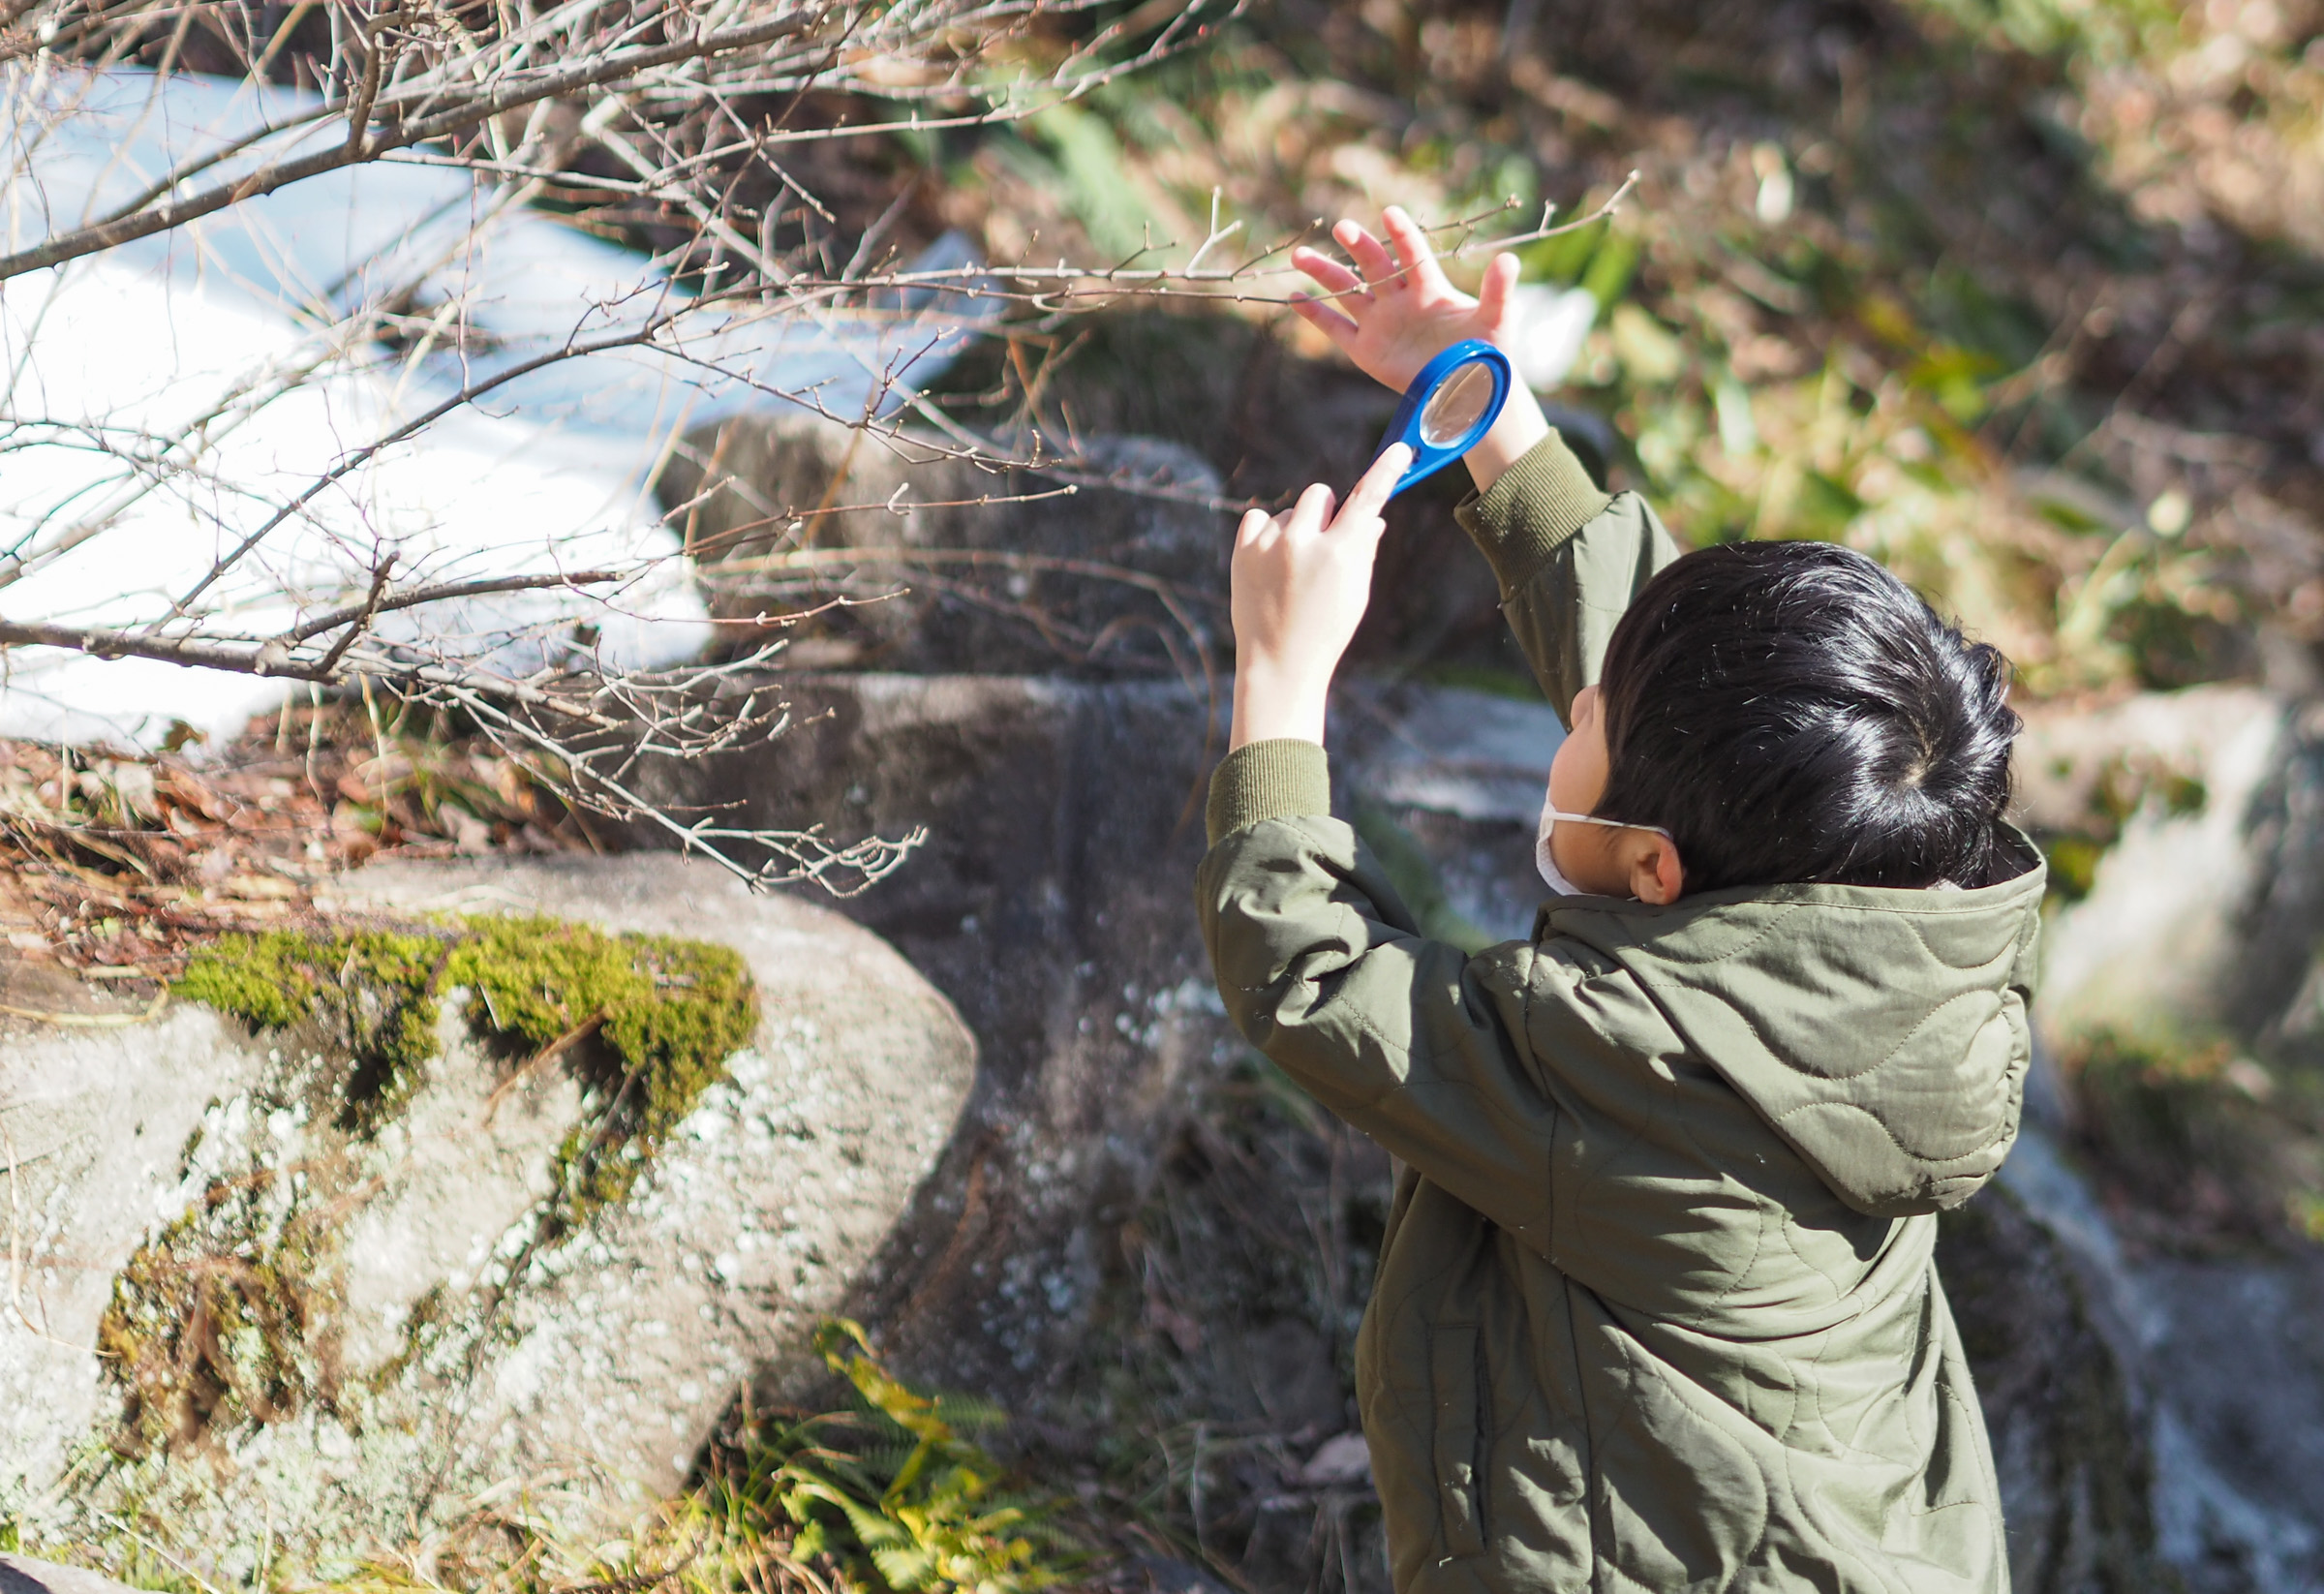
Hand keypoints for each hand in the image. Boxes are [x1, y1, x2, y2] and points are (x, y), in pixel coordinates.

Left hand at [1228, 443, 1410, 749]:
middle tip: (1323, 546)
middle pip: (1321, 494)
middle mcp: (1305, 543)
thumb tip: (1370, 516)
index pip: (1368, 500)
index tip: (1398, 450)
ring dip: (1295, 529)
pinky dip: (1266, 534)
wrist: (1280, 663)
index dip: (1386, 471)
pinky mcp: (1243, 551)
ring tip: (1292, 570)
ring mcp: (1271, 546)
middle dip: (1325, 512)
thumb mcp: (1356, 592)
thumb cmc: (1326, 629)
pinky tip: (1270, 562)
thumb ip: (1363, 549)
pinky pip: (1259, 518)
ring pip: (1290, 510)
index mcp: (1342, 555)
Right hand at [1289, 207, 1518, 388]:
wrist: (1468, 390)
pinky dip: (1315, 315)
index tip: (1390, 214)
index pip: (1413, 255)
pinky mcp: (1365, 350)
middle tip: (1343, 228)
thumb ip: (1499, 291)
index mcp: (1429, 289)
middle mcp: (1400, 299)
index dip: (1403, 235)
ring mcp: (1380, 323)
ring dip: (1324, 273)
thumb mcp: (1497, 322)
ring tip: (1300, 256)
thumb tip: (1510, 260)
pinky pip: (1336, 329)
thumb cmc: (1486, 353)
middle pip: (1373, 266)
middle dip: (1358, 247)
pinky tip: (1293, 297)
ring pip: (1347, 292)